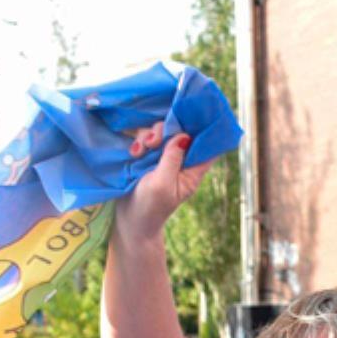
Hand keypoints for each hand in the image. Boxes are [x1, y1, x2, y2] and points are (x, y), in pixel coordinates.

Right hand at [115, 121, 212, 244]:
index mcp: (192, 171)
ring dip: (148, 136)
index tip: (193, 115)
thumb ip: (172, 159)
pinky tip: (133, 152)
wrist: (130, 222)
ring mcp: (163, 159)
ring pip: (161, 133)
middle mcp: (180, 162)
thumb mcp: (162, 184)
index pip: (206, 146)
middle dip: (165, 131)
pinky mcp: (147, 158)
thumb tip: (184, 136)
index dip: (203, 129)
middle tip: (152, 142)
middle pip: (180, 132)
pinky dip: (139, 142)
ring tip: (138, 151)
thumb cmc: (150, 208)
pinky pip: (145, 140)